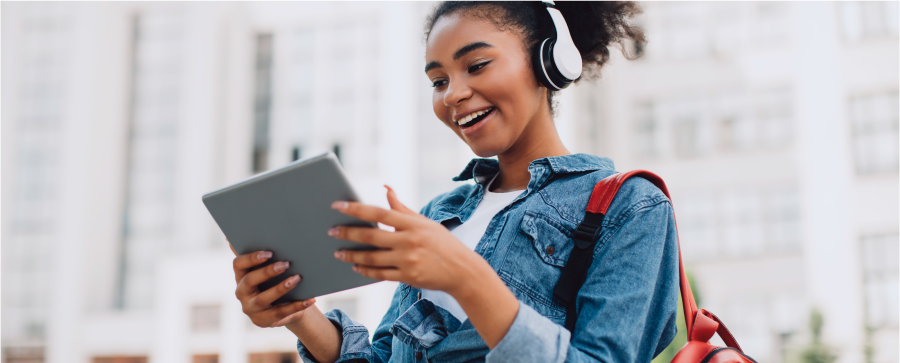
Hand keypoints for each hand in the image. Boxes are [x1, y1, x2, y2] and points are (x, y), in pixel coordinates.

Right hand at [232, 251, 316, 326]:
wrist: (282, 307)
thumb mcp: (267, 268)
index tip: (269, 253)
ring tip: (297, 278)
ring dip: (281, 288)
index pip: (238, 265)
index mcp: (240, 276)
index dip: (251, 258)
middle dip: (267, 272)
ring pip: (263, 299)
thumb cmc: (274, 281)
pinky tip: (310, 299)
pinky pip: (280, 313)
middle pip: (249, 281)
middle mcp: (242, 293)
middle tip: (286, 264)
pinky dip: (297, 306)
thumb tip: (245, 234)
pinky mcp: (263, 321)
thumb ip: (261, 255)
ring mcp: (251, 309)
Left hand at [329, 186, 485, 295]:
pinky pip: (380, 274)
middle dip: (348, 233)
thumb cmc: (442, 243)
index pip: (379, 213)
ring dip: (352, 254)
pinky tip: (355, 266)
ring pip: (372, 258)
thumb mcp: (424, 222)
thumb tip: (386, 189)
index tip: (338, 206)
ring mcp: (408, 260)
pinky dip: (365, 270)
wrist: (462, 270)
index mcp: (412, 224)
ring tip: (338, 252)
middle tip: (331, 231)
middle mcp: (409, 241)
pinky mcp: (408, 277)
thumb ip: (402, 208)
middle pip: (371, 236)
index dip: (356, 209)